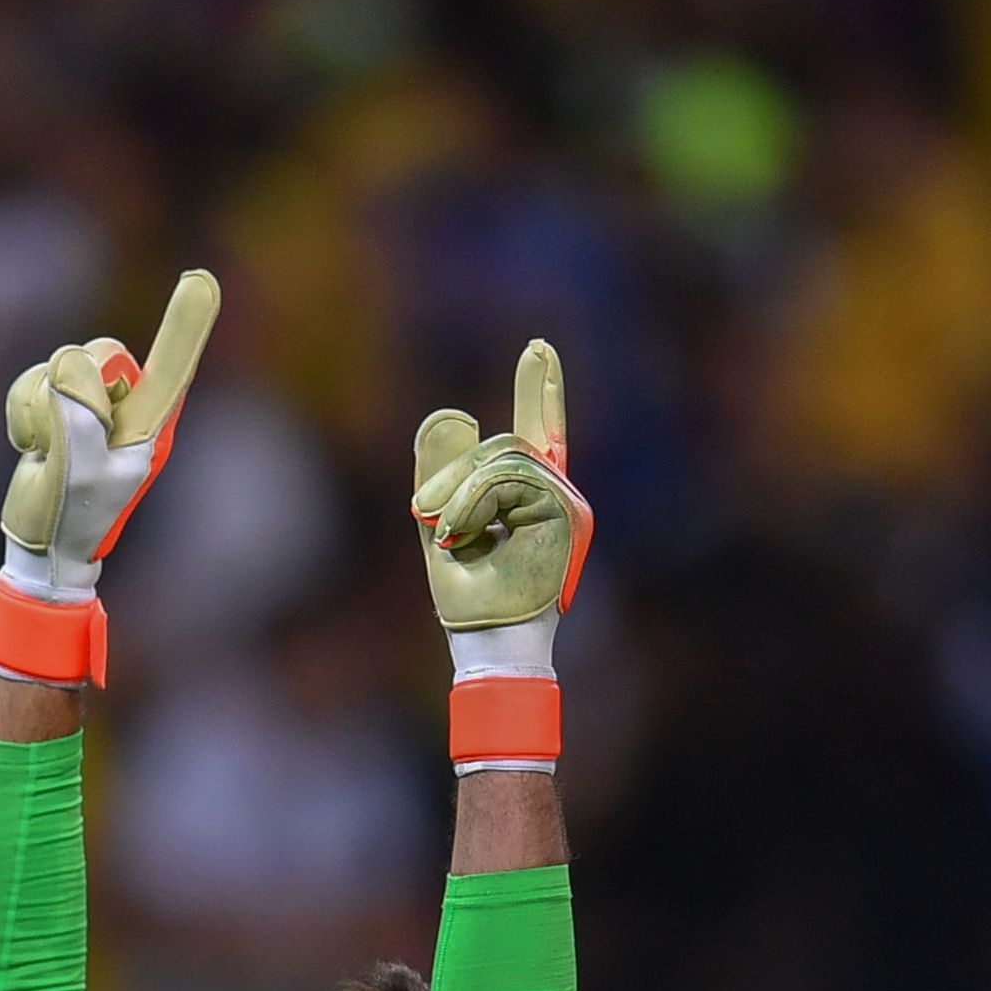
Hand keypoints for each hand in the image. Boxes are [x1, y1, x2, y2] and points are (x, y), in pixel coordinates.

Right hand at [0, 266, 220, 691]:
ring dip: (41, 411)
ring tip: (49, 454)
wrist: (43, 543)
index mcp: (150, 424)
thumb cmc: (71, 516)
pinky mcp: (58, 401)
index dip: (184, 326)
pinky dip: (22, 412)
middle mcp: (126, 405)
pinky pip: (31, 380)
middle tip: (69, 445)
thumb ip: (77, 415)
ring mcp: (91, 401)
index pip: (171, 369)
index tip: (203, 280)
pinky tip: (33, 446)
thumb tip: (68, 368)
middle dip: (76, 392)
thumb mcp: (79, 472)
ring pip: (59, 365)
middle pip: (99, 353)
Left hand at [408, 339, 591, 768]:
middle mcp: (552, 495)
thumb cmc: (467, 599)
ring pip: (505, 457)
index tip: (538, 347)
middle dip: (455, 476)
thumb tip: (449, 412)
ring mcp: (564, 504)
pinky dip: (473, 501)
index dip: (540, 391)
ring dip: (462, 493)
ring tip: (449, 536)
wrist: (486, 643)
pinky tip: (461, 534)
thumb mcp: (440, 525)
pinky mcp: (565, 514)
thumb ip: (443, 473)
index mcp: (527, 496)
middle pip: (503, 444)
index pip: (538, 433)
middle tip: (426, 518)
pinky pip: (509, 478)